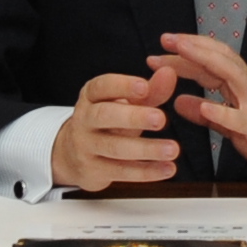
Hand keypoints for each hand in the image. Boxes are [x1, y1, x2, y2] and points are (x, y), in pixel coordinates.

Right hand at [51, 61, 188, 191]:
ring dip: (146, 149)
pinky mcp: (93, 171)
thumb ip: (150, 91)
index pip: (102, 87)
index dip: (122, 85)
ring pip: (115, 147)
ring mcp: (86, 147)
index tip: (144, 86)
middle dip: (133, 117)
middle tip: (160, 119)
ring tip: (172, 149)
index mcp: (91, 97)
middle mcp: (84, 120)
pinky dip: (146, 172)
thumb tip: (169, 74)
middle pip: (105, 116)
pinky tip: (168, 169)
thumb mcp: (125, 104)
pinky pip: (121, 172)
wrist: (73, 155)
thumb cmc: (107, 123)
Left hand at [156, 33, 246, 188]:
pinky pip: (242, 119)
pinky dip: (223, 111)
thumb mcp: (232, 128)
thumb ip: (208, 115)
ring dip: (205, 61)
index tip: (161, 49)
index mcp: (241, 90)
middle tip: (166, 40)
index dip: (187, 55)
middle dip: (193, 47)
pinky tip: (203, 106)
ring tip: (182, 54)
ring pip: (233, 75)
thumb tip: (180, 102)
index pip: (212, 63)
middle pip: (221, 59)